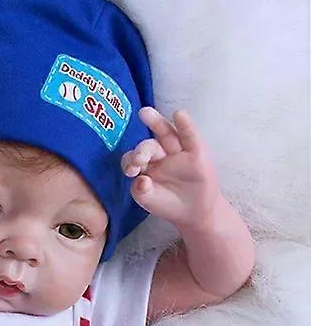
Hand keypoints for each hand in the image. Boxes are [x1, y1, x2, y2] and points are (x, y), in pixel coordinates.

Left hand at [121, 107, 221, 231]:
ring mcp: (177, 150)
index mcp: (144, 165)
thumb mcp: (149, 201)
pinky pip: (190, 135)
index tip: (132, 171)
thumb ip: (141, 192)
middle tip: (139, 158)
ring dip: (156, 122)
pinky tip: (179, 115)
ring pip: (165, 134)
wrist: (193, 212)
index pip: (132, 158)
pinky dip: (185, 125)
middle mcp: (158, 154)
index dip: (130, 162)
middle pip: (148, 145)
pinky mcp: (196, 151)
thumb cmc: (166, 203)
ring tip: (144, 113)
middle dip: (141, 150)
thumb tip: (141, 180)